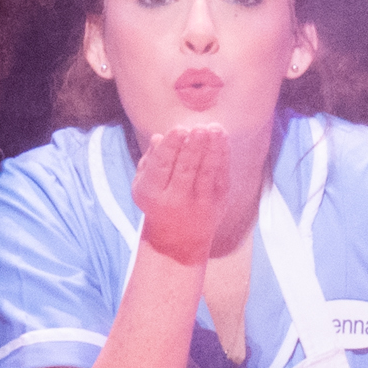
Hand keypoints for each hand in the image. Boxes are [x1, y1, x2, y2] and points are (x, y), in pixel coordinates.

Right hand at [131, 124, 230, 265]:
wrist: (177, 240)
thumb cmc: (157, 202)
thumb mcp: (143, 185)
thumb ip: (149, 161)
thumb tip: (158, 137)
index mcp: (152, 193)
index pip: (161, 167)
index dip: (171, 147)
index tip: (179, 129)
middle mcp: (175, 200)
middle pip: (185, 170)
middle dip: (193, 148)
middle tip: (199, 128)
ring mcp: (199, 203)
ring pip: (206, 173)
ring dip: (212, 149)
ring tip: (214, 129)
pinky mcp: (218, 203)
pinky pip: (222, 177)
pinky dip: (223, 156)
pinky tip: (223, 139)